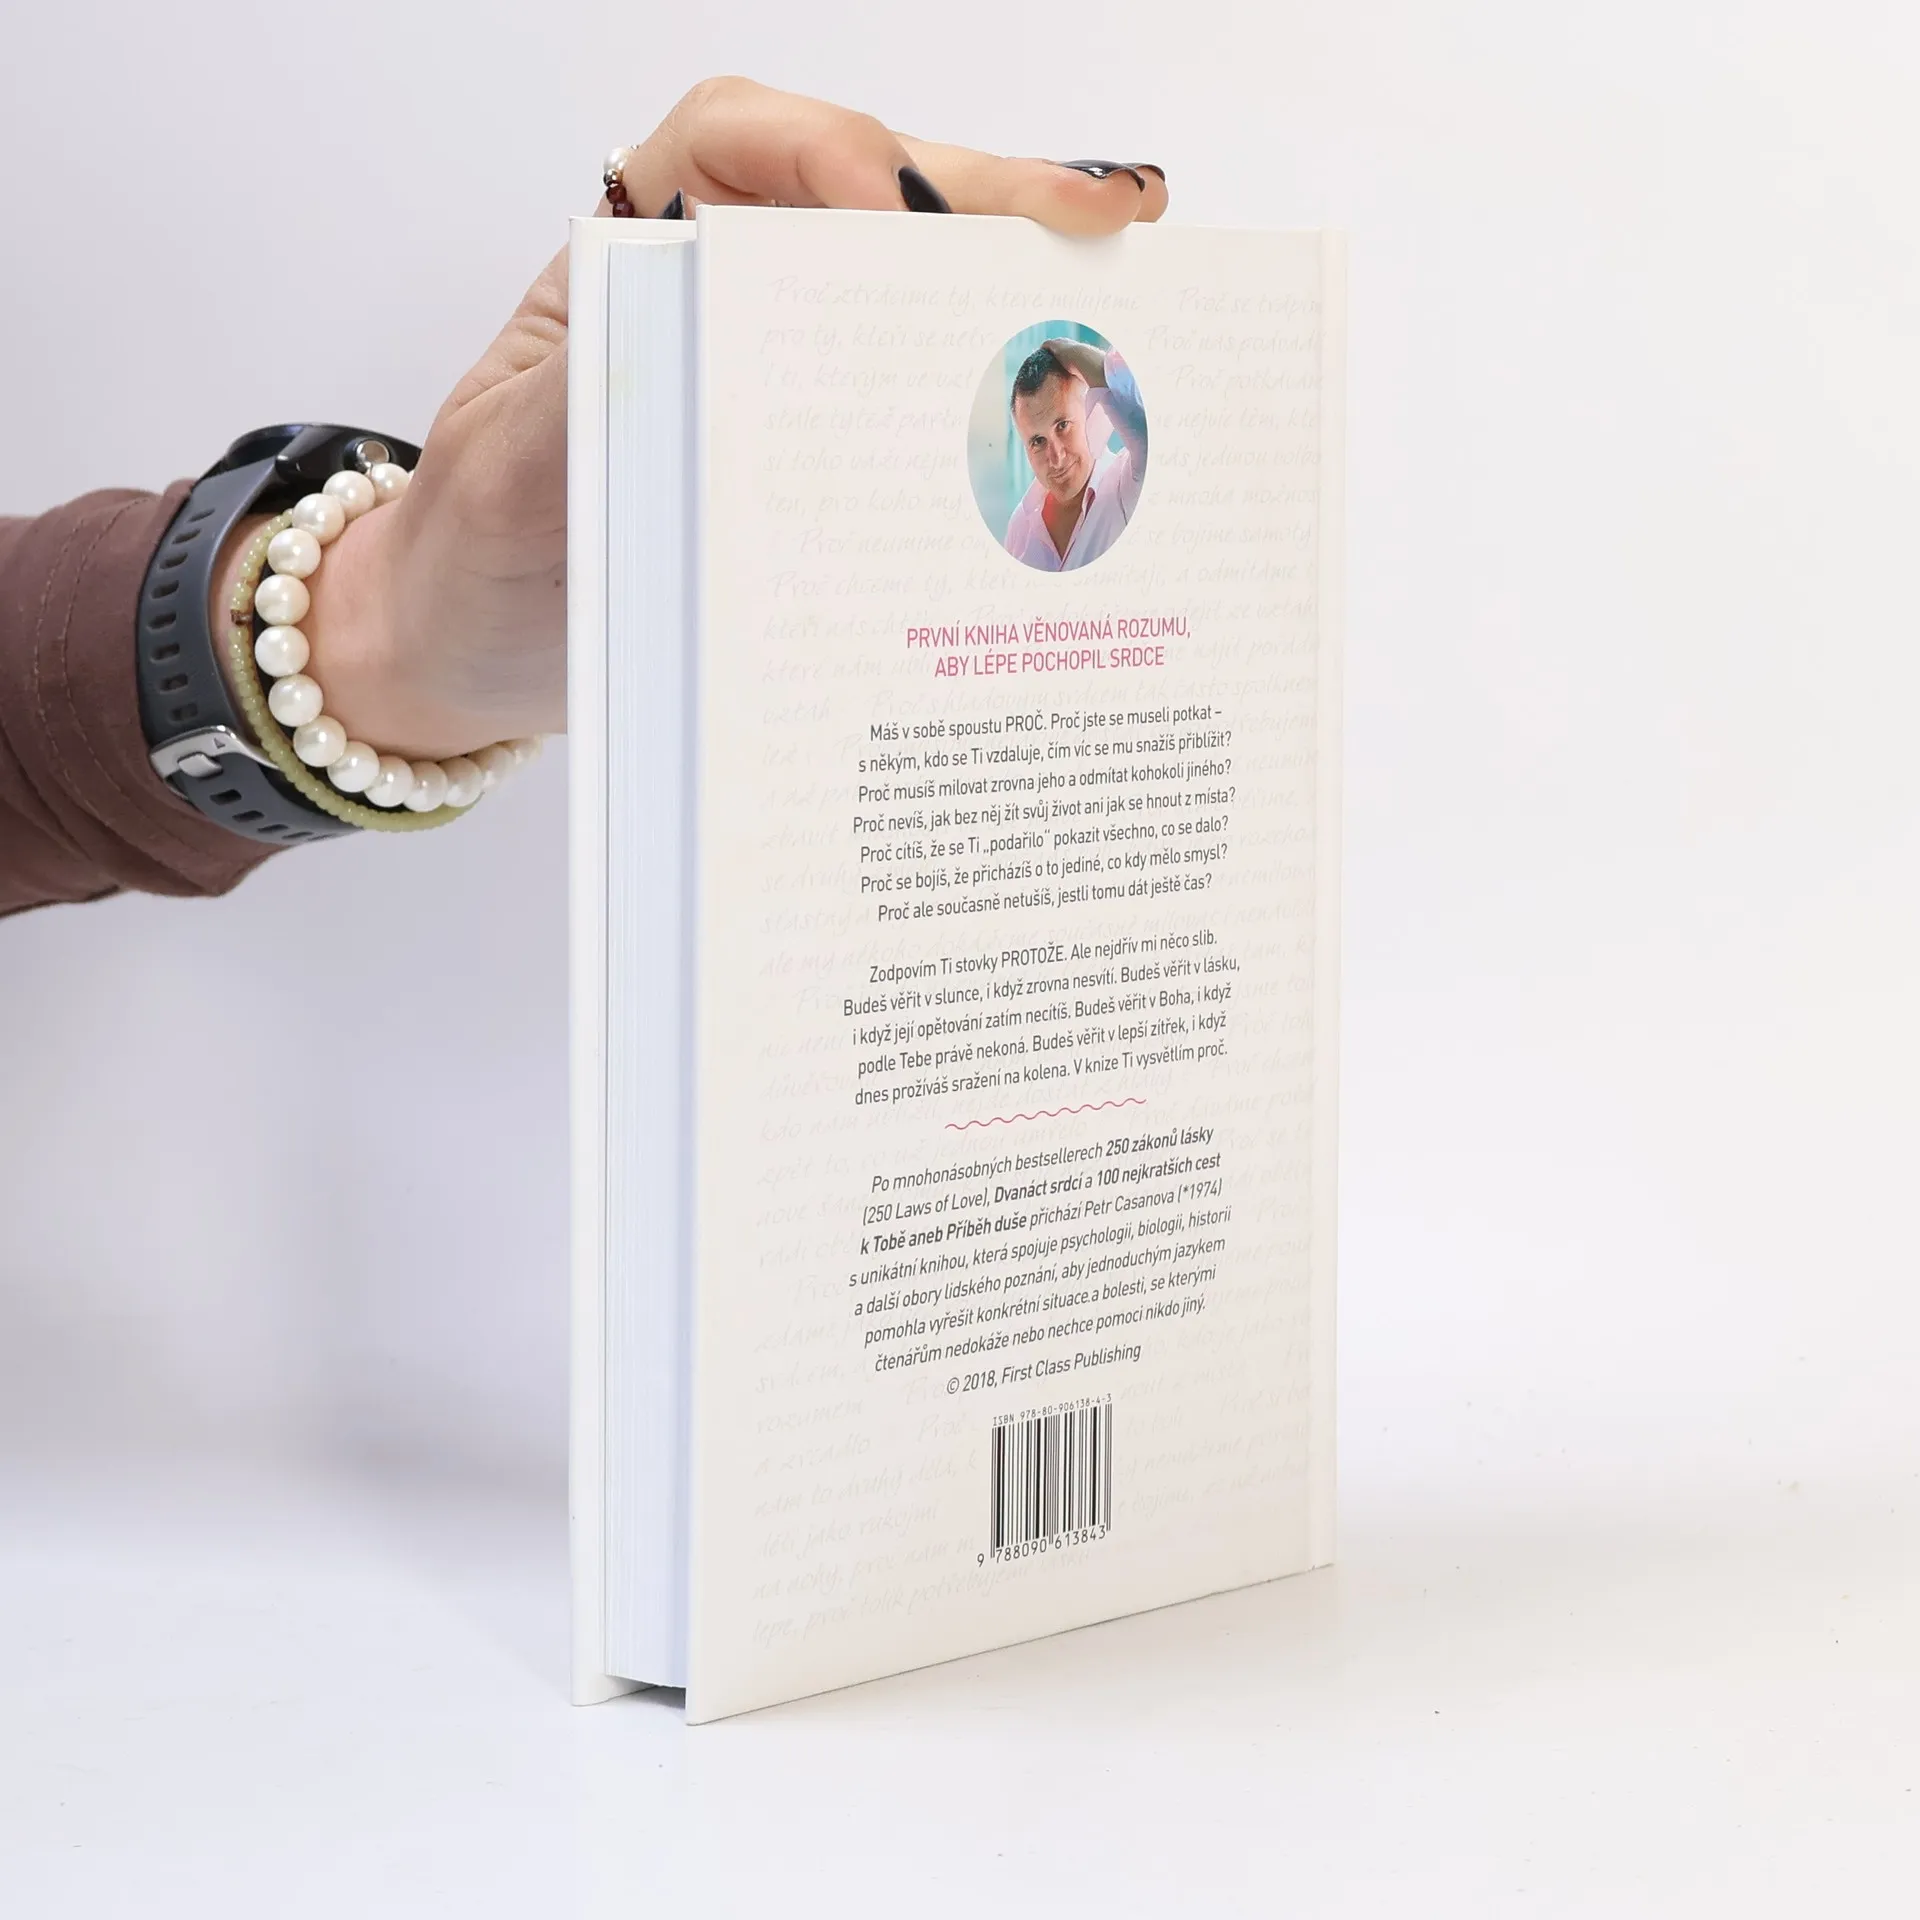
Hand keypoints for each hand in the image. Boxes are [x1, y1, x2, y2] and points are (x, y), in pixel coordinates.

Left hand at [222, 78, 1168, 759]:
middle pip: (860, 192)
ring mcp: (770, 354)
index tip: (894, 225)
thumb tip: (723, 341)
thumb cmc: (482, 554)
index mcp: (631, 255)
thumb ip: (603, 398)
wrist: (474, 646)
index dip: (829, 158)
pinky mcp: (808, 433)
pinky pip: (905, 380)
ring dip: (1007, 276)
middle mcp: (714, 280)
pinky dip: (988, 376)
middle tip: (1102, 219)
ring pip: (903, 278)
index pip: (735, 142)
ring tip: (1123, 270)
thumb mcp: (516, 476)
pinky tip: (1067, 382)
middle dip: (984, 196)